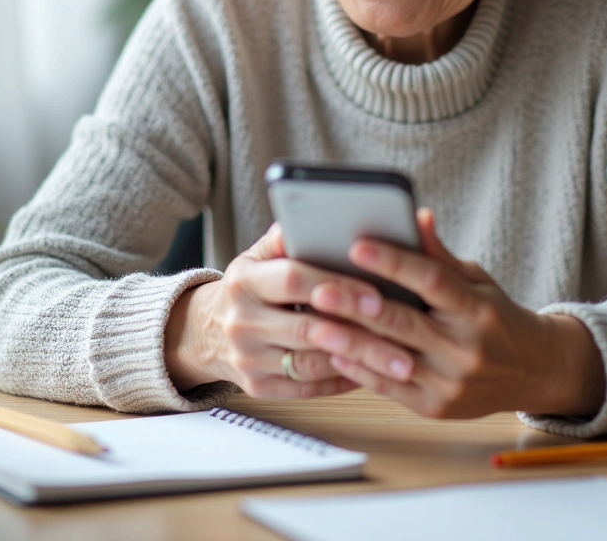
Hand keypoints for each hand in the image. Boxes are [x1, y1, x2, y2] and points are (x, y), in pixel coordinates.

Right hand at [163, 223, 418, 398]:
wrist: (204, 331)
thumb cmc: (248, 286)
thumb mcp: (257, 256)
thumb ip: (285, 239)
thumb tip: (310, 218)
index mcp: (244, 280)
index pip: (293, 280)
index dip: (337, 286)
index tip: (377, 293)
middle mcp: (242, 321)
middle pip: (308, 329)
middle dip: (359, 331)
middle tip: (402, 332)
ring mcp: (248, 359)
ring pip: (311, 363)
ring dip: (357, 360)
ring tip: (399, 357)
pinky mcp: (258, 387)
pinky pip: (307, 388)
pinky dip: (340, 380)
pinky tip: (371, 372)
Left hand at [304, 209, 605, 418]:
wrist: (533, 371)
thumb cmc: (496, 317)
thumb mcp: (477, 280)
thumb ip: (440, 256)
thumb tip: (416, 216)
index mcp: (477, 309)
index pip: (431, 280)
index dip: (394, 261)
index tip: (358, 244)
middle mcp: (465, 348)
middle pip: (403, 322)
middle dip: (357, 304)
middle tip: (320, 287)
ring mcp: (451, 383)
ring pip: (390, 359)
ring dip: (349, 341)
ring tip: (315, 323)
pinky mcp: (436, 408)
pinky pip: (389, 387)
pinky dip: (359, 368)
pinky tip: (333, 350)